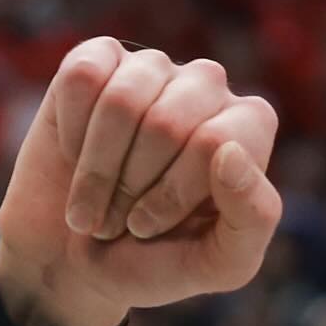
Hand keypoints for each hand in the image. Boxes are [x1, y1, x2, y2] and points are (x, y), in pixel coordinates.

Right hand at [0, 38, 281, 325]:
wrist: (76, 261)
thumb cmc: (159, 264)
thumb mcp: (222, 265)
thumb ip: (253, 218)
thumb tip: (230, 150)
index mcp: (249, 130)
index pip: (214, 142)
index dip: (174, 193)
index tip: (151, 226)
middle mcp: (208, 88)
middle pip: (167, 123)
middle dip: (133, 185)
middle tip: (121, 220)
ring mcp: (154, 69)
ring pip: (121, 100)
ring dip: (98, 168)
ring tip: (98, 200)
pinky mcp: (99, 59)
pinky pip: (82, 78)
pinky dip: (71, 131)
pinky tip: (76, 153)